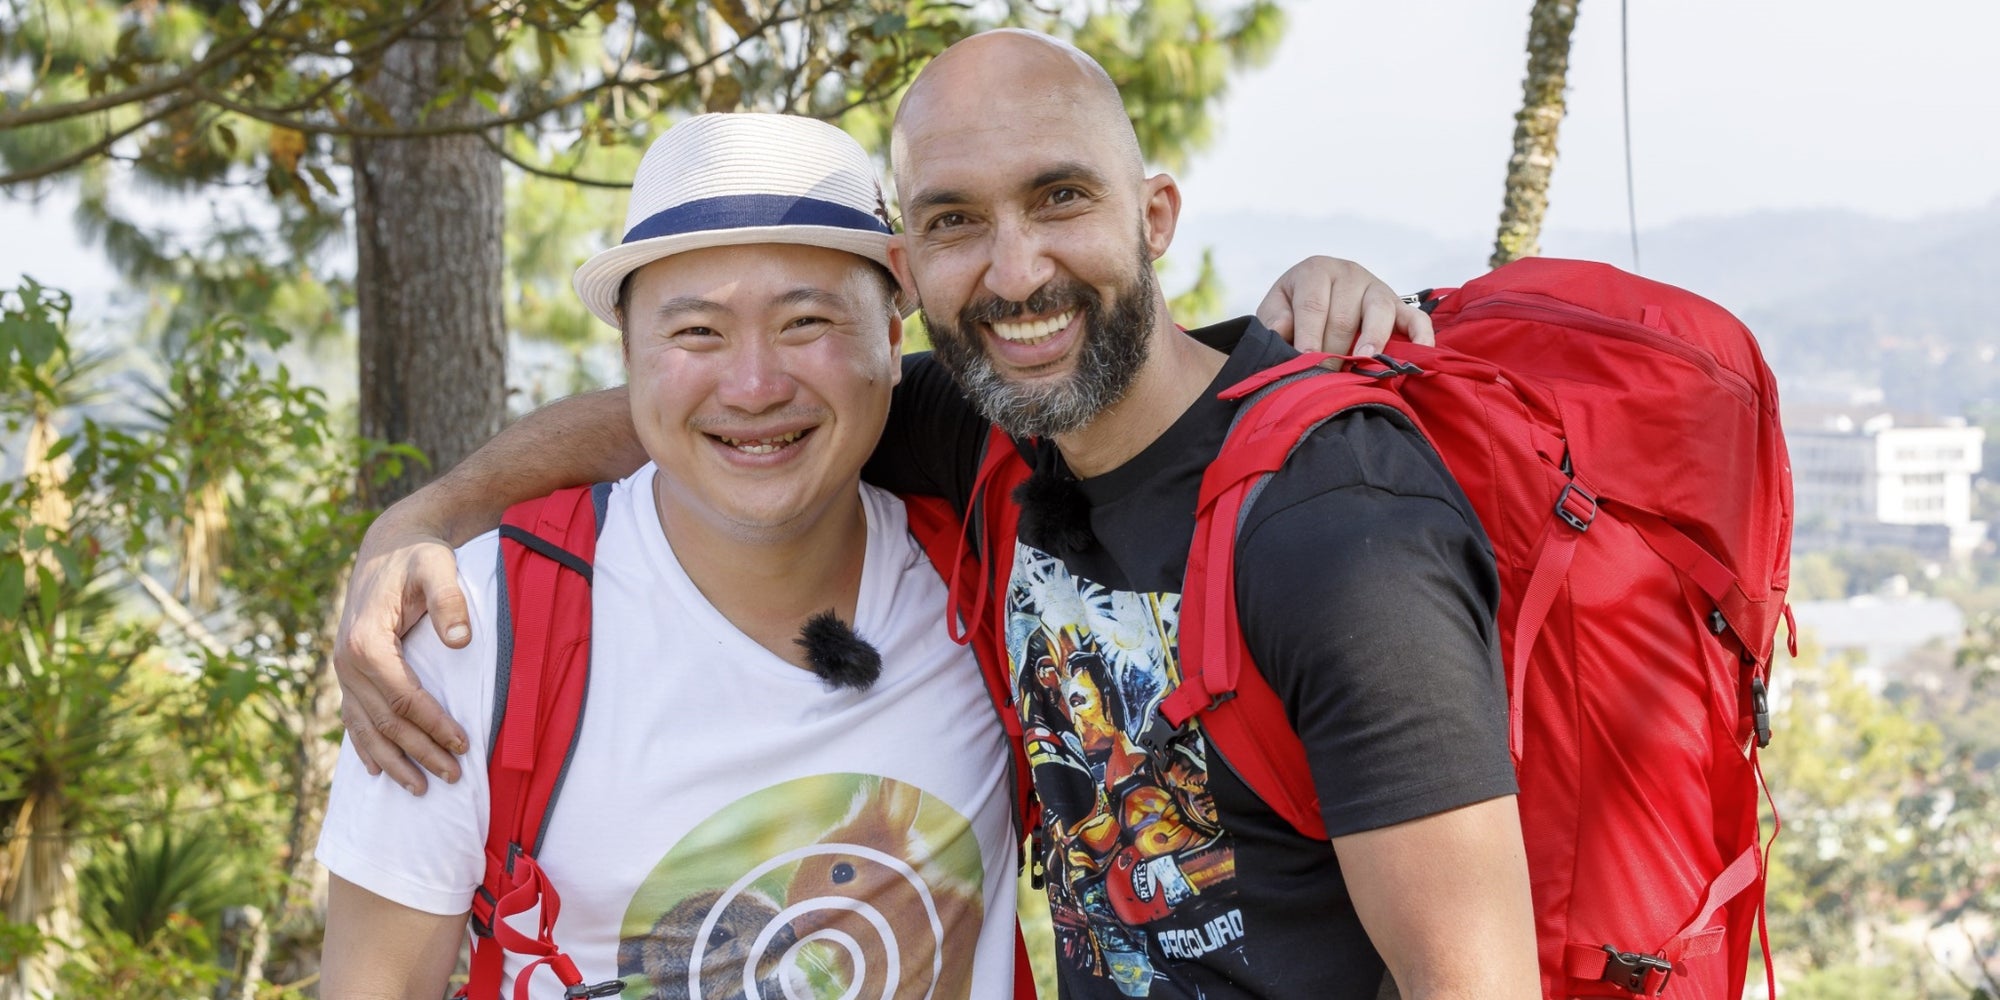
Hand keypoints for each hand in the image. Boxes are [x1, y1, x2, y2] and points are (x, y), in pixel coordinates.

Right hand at [335, 500, 472, 792]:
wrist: (390, 545)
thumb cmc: (419, 557)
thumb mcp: (437, 567)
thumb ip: (449, 600)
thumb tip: (461, 640)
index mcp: (367, 641)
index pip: (403, 697)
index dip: (433, 725)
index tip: (464, 745)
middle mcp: (347, 661)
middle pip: (385, 720)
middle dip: (419, 752)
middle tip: (453, 777)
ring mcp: (343, 669)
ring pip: (366, 727)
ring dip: (392, 760)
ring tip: (420, 788)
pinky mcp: (348, 671)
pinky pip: (352, 717)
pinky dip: (364, 746)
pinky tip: (376, 769)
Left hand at [1255, 256, 1434, 355]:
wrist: (1316, 294)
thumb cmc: (1293, 308)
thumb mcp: (1276, 307)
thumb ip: (1275, 319)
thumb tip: (1282, 332)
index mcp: (1315, 271)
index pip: (1313, 305)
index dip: (1309, 335)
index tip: (1306, 361)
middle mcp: (1349, 273)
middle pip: (1344, 314)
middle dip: (1335, 350)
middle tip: (1326, 377)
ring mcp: (1377, 287)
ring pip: (1378, 311)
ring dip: (1372, 339)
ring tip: (1364, 362)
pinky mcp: (1400, 306)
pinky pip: (1416, 318)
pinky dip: (1420, 336)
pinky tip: (1418, 355)